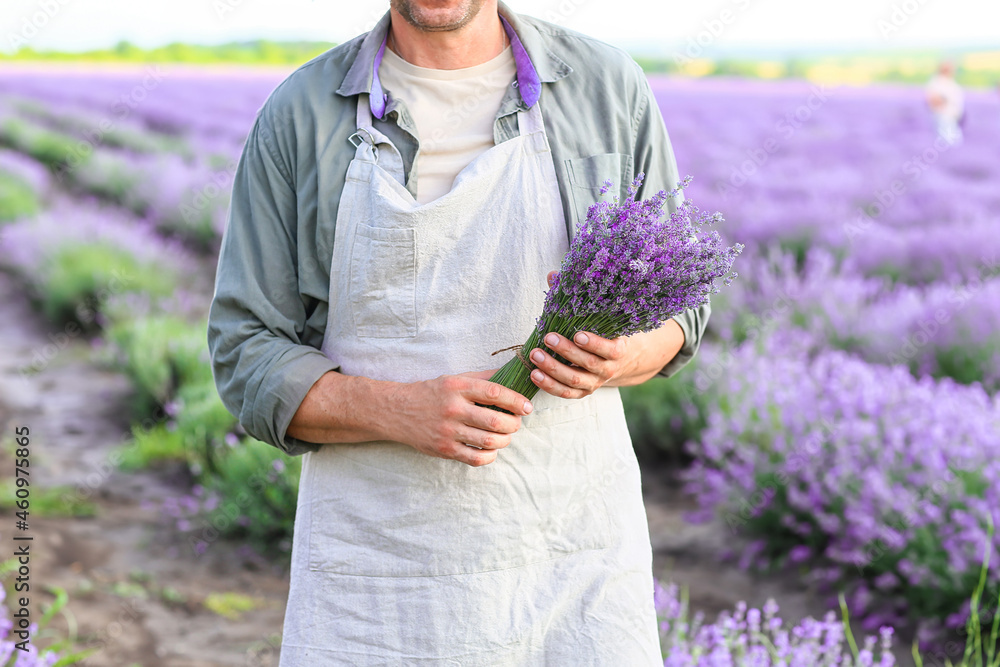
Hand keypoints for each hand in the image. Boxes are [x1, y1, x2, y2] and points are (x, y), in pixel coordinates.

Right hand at [386, 370, 532, 466]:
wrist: (397, 411)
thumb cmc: (432, 393)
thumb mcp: (454, 379)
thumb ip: (483, 378)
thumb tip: (512, 374)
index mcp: (457, 387)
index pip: (495, 393)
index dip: (516, 401)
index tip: (526, 406)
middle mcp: (453, 408)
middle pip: (495, 420)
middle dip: (514, 424)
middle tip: (516, 423)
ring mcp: (448, 431)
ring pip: (489, 441)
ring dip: (505, 440)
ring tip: (506, 435)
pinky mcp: (444, 449)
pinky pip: (476, 458)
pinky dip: (490, 456)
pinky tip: (491, 449)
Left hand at [527, 271, 685, 397]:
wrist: (620, 361)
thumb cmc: (604, 331)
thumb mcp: (597, 316)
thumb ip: (576, 296)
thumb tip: (554, 275)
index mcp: (618, 349)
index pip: (610, 349)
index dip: (594, 343)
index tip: (578, 334)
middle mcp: (608, 369)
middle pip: (588, 364)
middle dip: (566, 352)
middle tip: (548, 338)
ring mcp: (594, 383)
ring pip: (574, 381)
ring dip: (553, 369)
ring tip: (535, 355)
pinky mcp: (582, 393)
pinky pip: (565, 393)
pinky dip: (549, 386)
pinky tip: (535, 374)